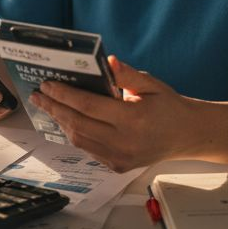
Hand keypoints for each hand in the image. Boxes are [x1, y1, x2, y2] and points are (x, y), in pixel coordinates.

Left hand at [30, 56, 194, 171]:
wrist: (188, 135)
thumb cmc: (170, 106)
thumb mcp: (151, 85)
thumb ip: (126, 74)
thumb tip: (106, 62)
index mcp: (133, 119)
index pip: (88, 106)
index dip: (64, 95)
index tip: (47, 84)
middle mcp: (124, 142)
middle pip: (78, 124)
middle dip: (54, 108)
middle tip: (39, 95)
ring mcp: (120, 158)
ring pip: (80, 140)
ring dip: (61, 122)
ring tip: (48, 105)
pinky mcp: (118, 166)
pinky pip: (89, 149)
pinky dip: (75, 134)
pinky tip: (67, 120)